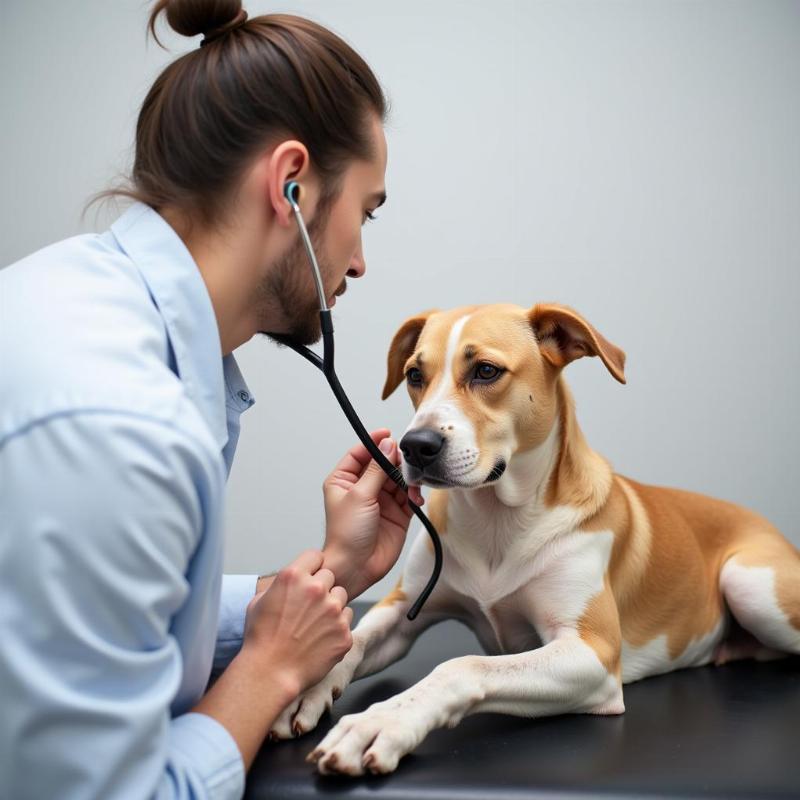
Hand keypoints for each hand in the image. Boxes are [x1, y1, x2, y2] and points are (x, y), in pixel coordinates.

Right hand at [240, 549, 352, 694]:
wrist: (270, 673)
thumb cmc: (260, 638)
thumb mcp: (259, 602)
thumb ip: (279, 584)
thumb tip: (290, 580)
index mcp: (293, 577)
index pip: (314, 556)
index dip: (311, 567)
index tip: (308, 577)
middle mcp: (316, 589)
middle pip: (329, 576)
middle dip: (321, 588)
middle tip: (308, 607)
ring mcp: (333, 610)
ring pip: (341, 597)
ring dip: (331, 606)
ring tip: (313, 624)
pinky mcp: (344, 632)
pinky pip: (346, 620)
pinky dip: (336, 627)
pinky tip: (320, 639)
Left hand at [322, 429, 422, 599]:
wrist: (356, 566)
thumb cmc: (346, 535)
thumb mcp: (359, 495)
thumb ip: (376, 469)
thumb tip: (388, 445)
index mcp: (344, 480)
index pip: (360, 454)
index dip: (374, 443)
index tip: (388, 434)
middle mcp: (362, 488)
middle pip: (383, 464)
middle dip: (396, 463)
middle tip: (406, 463)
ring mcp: (380, 500)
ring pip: (398, 479)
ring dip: (408, 480)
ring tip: (412, 487)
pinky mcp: (397, 513)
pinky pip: (409, 496)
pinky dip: (414, 495)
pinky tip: (415, 499)